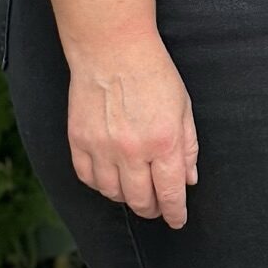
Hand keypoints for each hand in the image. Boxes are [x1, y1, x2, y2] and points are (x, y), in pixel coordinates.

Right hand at [65, 31, 199, 227]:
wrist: (112, 47)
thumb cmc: (152, 71)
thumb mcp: (183, 105)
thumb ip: (188, 145)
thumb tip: (188, 179)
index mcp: (164, 141)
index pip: (170, 192)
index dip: (175, 212)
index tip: (177, 219)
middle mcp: (132, 151)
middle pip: (141, 200)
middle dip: (152, 208)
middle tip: (157, 205)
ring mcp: (102, 148)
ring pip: (114, 194)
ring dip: (127, 197)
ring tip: (134, 188)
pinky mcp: (79, 142)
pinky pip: (88, 179)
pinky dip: (100, 184)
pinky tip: (110, 176)